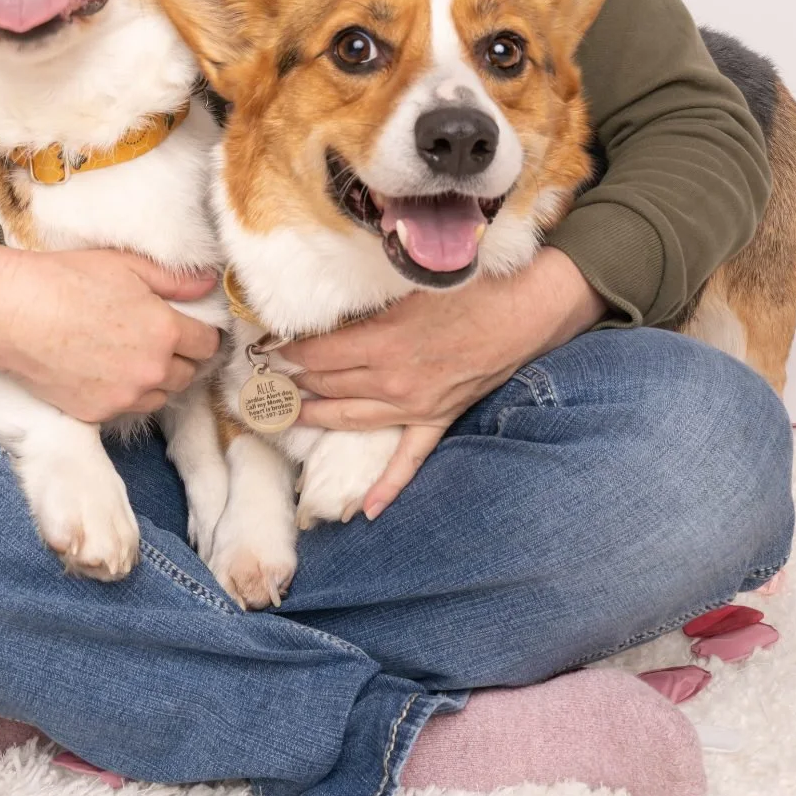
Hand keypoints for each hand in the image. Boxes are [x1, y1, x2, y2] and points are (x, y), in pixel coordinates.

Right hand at [0, 245, 219, 421]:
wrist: (12, 312)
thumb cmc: (67, 280)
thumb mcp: (127, 266)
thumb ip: (175, 280)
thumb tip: (208, 284)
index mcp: (165, 331)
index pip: (208, 345)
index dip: (202, 334)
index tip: (190, 328)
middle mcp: (151, 370)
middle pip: (188, 374)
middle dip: (180, 357)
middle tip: (159, 340)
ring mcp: (124, 396)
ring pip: (160, 396)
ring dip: (155, 380)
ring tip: (132, 357)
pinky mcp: (96, 413)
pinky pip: (127, 408)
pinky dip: (125, 393)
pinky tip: (105, 371)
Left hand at [289, 249, 605, 515]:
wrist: (529, 310)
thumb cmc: (472, 287)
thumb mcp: (412, 285)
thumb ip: (372, 301)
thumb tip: (333, 308)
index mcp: (381, 343)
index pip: (316, 354)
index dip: (287, 351)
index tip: (267, 346)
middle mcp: (391, 381)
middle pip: (327, 385)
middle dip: (293, 382)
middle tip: (266, 380)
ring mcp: (414, 406)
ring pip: (351, 418)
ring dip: (316, 417)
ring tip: (286, 416)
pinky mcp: (438, 419)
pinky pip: (408, 459)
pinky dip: (388, 485)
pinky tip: (368, 509)